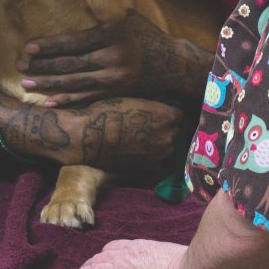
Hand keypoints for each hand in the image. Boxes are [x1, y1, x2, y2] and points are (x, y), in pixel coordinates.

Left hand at [17, 10, 199, 105]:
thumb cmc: (146, 34)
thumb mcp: (126, 17)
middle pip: (70, 63)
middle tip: (19, 66)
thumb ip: (101, 16)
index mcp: (112, 33)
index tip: (28, 48)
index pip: (74, 41)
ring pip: (75, 82)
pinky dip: (68, 100)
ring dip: (48, 84)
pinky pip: (88, 97)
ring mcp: (115, 77)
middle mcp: (113, 56)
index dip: (48, 46)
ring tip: (27, 84)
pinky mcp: (117, 91)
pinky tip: (50, 102)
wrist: (173, 62)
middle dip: (42, 66)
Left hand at [59, 239, 187, 268]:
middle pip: (98, 259)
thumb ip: (158, 256)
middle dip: (86, 266)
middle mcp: (126, 257)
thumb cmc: (188, 264)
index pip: (113, 248)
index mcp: (138, 247)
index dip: (103, 255)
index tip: (99, 260)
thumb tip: (161, 262)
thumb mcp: (170, 252)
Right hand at [64, 97, 183, 173]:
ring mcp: (160, 154)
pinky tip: (141, 151)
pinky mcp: (149, 167)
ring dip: (162, 144)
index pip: (180, 114)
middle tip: (151, 127)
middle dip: (167, 129)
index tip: (161, 114)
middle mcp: (168, 136)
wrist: (89, 136)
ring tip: (145, 140)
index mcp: (166, 116)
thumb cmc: (107, 112)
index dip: (169, 113)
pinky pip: (160, 161)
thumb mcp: (135, 101)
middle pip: (176, 131)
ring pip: (170, 148)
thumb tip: (163, 109)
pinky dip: (154, 157)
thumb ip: (154, 107)